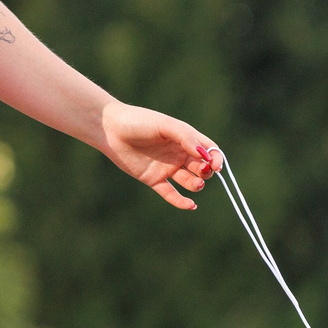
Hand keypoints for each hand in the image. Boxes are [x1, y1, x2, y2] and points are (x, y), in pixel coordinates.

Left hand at [99, 101, 220, 209]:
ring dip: (197, 184)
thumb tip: (205, 154)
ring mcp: (167, 168)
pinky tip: (191, 205)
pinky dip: (181, 201)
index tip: (216, 165)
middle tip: (201, 171)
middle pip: (202, 167)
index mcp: (185, 139)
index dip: (216, 158)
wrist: (110, 130)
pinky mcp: (154, 180)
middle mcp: (179, 154)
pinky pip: (171, 194)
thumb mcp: (166, 125)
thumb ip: (186, 138)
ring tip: (196, 184)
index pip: (209, 150)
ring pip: (189, 181)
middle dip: (206, 171)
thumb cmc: (139, 122)